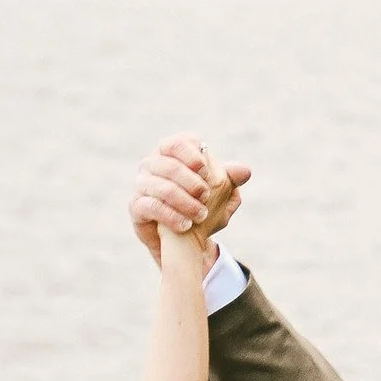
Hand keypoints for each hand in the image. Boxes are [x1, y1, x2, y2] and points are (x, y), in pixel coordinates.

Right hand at [128, 135, 250, 257]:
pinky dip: (171, 215)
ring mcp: (142, 184)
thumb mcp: (220, 195)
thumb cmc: (199, 205)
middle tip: (207, 196)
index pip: (178, 142)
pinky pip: (151, 206)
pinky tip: (186, 224)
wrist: (181, 238)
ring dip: (184, 201)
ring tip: (201, 214)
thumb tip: (244, 171)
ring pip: (161, 186)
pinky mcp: (136, 205)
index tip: (207, 172)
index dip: (192, 155)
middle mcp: (153, 163)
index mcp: (172, 153)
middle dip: (191, 181)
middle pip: (169, 164)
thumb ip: (230, 180)